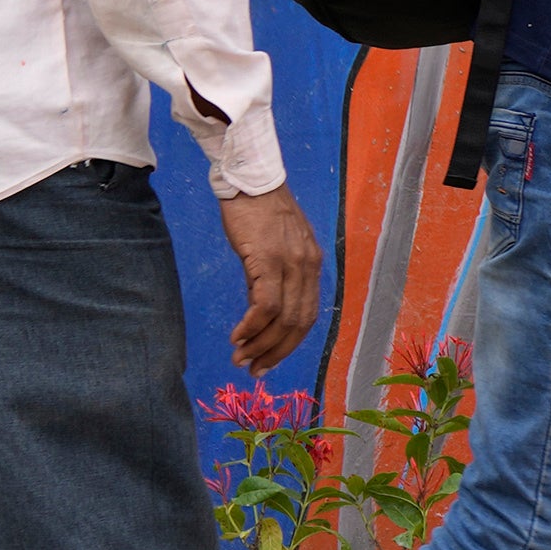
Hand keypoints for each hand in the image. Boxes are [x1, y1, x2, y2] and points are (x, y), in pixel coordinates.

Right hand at [221, 184, 322, 367]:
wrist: (251, 181)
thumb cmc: (258, 213)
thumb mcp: (274, 248)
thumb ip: (273, 278)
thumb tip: (260, 313)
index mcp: (312, 265)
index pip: (308, 315)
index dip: (289, 344)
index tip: (268, 360)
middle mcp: (308, 267)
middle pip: (298, 323)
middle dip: (276, 352)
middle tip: (253, 368)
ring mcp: (290, 263)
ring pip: (282, 318)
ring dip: (261, 344)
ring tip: (241, 358)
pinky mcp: (268, 259)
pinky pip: (264, 304)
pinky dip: (252, 326)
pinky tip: (237, 336)